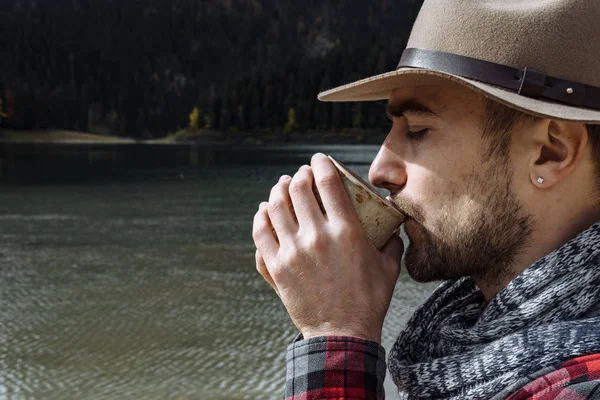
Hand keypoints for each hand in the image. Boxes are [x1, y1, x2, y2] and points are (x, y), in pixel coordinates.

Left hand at [252, 153, 402, 342]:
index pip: (328, 183)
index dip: (321, 164)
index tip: (319, 160)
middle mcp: (317, 237)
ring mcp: (292, 252)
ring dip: (278, 190)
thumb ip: (391, 242)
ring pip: (275, 206)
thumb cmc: (368, 301)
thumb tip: (392, 226)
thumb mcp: (389, 267)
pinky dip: (261, 216)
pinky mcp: (276, 267)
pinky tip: (265, 211)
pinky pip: (260, 232)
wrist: (342, 335)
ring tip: (282, 186)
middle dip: (299, 174)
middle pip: (298, 189)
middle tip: (301, 174)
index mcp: (346, 232)